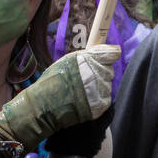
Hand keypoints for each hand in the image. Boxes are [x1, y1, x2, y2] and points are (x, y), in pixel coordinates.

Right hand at [0, 45, 120, 146]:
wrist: (44, 106)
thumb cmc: (53, 80)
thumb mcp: (67, 60)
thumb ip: (87, 55)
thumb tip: (100, 51)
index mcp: (92, 59)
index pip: (113, 53)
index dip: (109, 55)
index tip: (105, 58)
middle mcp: (99, 73)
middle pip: (109, 69)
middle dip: (100, 72)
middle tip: (85, 78)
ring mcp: (102, 90)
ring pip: (106, 84)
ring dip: (98, 86)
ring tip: (81, 91)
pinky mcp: (101, 104)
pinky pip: (104, 98)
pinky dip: (97, 99)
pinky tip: (83, 100)